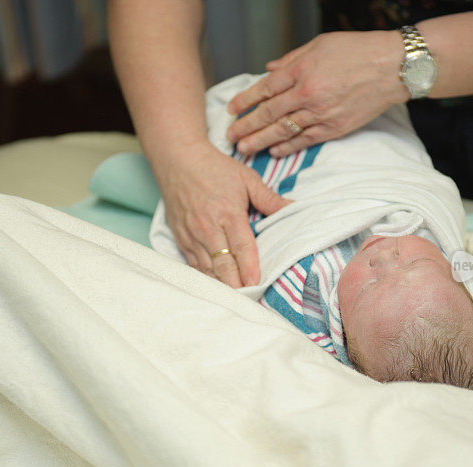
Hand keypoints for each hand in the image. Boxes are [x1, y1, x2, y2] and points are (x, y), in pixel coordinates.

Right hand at [155, 142, 291, 287]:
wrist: (177, 159)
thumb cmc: (215, 169)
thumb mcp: (247, 179)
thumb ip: (270, 199)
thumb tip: (294, 207)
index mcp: (228, 213)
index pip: (241, 247)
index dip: (249, 268)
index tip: (257, 284)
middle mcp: (208, 227)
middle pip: (223, 264)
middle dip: (236, 284)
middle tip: (248, 300)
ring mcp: (192, 235)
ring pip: (207, 268)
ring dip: (221, 285)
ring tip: (234, 300)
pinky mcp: (180, 238)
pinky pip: (193, 264)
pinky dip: (205, 277)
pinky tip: (215, 288)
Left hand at [225, 31, 409, 156]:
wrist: (391, 68)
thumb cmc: (357, 51)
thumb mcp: (319, 45)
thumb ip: (291, 59)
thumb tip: (269, 69)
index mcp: (301, 70)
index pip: (265, 88)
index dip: (246, 100)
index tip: (232, 109)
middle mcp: (307, 94)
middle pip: (269, 114)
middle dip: (246, 126)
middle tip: (230, 137)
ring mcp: (320, 113)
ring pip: (283, 131)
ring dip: (261, 141)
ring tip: (244, 149)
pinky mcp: (334, 128)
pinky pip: (305, 140)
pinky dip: (288, 147)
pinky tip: (274, 151)